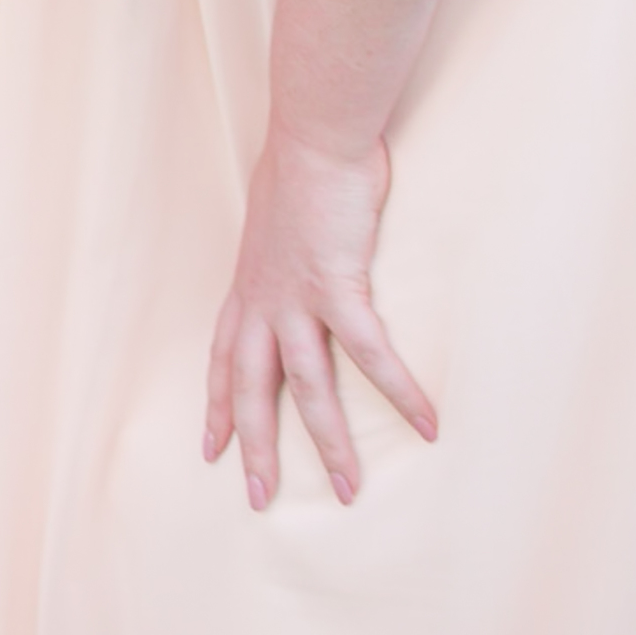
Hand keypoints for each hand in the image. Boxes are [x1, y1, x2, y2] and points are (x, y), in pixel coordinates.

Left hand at [204, 130, 436, 508]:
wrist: (312, 138)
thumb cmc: (302, 174)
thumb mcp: (278, 225)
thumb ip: (284, 257)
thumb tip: (299, 264)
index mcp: (248, 289)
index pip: (223, 359)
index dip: (217, 404)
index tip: (209, 446)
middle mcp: (262, 300)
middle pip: (251, 389)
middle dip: (253, 446)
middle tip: (258, 496)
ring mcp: (294, 297)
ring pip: (306, 388)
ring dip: (329, 441)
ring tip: (348, 490)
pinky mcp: (335, 286)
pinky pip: (369, 353)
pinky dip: (400, 390)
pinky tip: (427, 424)